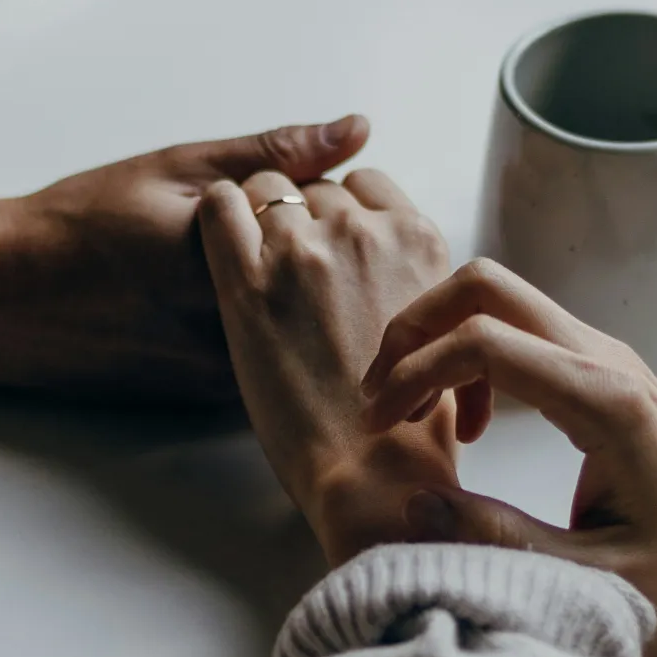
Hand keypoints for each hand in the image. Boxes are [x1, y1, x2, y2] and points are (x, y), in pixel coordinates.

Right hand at [0, 117, 369, 400]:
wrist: (6, 301)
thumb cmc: (83, 224)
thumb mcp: (177, 168)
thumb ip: (274, 153)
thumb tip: (358, 128)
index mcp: (229, 260)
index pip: (334, 227)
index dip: (322, 203)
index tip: (285, 192)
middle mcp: (235, 328)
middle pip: (330, 285)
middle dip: (322, 253)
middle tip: (270, 228)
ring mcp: (228, 372)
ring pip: (309, 329)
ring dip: (305, 299)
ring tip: (226, 272)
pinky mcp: (218, 399)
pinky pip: (279, 360)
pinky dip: (279, 333)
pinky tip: (230, 308)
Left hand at [199, 168, 457, 566]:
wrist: (373, 472)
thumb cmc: (410, 421)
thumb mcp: (439, 328)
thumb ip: (413, 279)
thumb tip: (390, 267)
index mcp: (418, 240)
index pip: (367, 185)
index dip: (342, 211)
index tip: (329, 244)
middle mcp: (364, 233)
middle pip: (316, 188)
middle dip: (300, 218)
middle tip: (289, 271)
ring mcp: (304, 251)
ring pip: (267, 188)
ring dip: (258, 217)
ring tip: (254, 265)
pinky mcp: (248, 282)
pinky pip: (219, 204)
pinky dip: (217, 213)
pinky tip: (219, 244)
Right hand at [359, 260, 656, 633]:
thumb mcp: (597, 578)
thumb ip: (502, 542)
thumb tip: (415, 507)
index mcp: (603, 401)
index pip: (483, 341)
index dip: (414, 373)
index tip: (381, 426)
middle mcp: (603, 358)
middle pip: (485, 284)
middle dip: (415, 328)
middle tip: (383, 399)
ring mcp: (605, 354)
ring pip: (499, 296)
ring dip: (440, 338)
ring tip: (415, 414)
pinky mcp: (601, 366)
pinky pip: (519, 328)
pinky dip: (472, 355)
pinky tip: (471, 425)